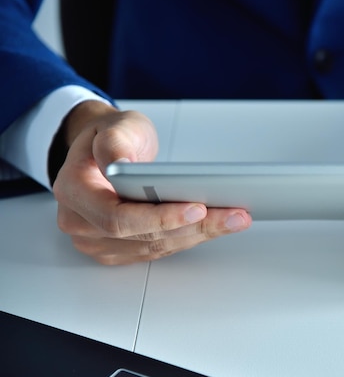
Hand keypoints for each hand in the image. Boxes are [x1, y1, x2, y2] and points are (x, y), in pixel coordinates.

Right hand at [53, 101, 250, 264]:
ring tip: (236, 218)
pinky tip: (219, 225)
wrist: (105, 151)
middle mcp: (81, 223)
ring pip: (156, 246)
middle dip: (194, 227)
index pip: (117, 217)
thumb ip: (115, 144)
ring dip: (200, 234)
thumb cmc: (110, 137)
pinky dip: (192, 237)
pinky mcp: (120, 249)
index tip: (198, 208)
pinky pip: (159, 249)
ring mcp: (99, 240)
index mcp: (73, 191)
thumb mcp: (115, 126)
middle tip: (234, 215)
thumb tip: (122, 166)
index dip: (160, 218)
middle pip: (143, 237)